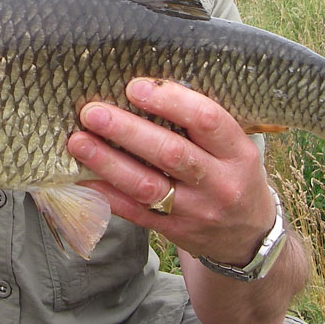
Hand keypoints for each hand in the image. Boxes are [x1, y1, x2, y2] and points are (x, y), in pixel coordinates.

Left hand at [66, 78, 276, 266]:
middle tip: (93, 112)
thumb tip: (144, 87)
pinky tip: (83, 178)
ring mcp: (196, 211)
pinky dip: (106, 195)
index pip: (207, 120)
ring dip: (108, 162)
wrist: (246, 236)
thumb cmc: (232, 174)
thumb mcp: (233, 147)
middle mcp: (220, 183)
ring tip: (78, 142)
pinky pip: (134, 213)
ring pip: (147, 186)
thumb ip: (200, 123)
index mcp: (238, 152)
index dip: (170, 101)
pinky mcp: (172, 231)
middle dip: (128, 131)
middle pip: (171, 153)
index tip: (134, 87)